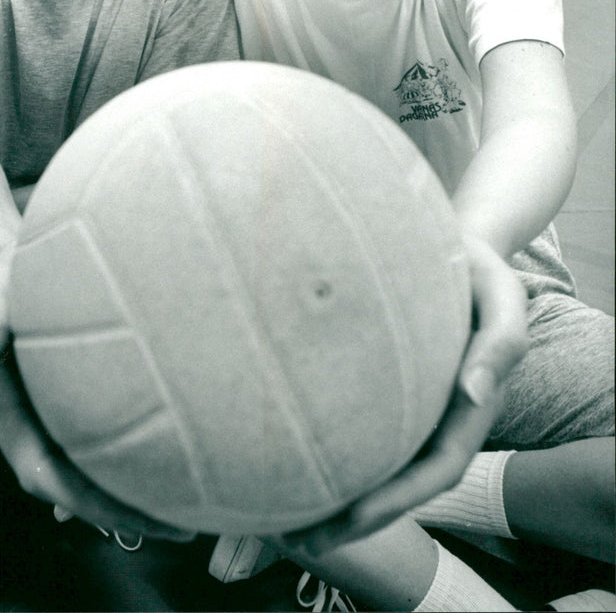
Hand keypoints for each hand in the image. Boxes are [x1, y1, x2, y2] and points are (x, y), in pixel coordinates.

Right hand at [0, 246, 193, 543]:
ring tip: (192, 513)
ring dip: (135, 496)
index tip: (126, 518)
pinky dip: (136, 464)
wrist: (17, 264)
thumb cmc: (6, 278)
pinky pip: (106, 445)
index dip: (82, 501)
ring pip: (92, 472)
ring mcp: (54, 418)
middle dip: (122, 512)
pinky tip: (177, 474)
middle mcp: (30, 425)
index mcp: (3, 411)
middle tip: (180, 529)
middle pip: (74, 488)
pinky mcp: (78, 403)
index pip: (41, 474)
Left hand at [280, 237, 528, 555]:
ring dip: (335, 495)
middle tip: (300, 541)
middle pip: (399, 480)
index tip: (350, 518)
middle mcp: (437, 413)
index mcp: (469, 403)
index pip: (437, 466)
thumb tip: (475, 393)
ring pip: (374, 461)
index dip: (396, 499)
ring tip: (279, 519)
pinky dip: (327, 452)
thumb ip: (502, 340)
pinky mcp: (379, 385)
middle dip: (354, 516)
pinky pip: (356, 427)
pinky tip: (287, 458)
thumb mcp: (501, 292)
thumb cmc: (477, 265)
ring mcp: (410, 403)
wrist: (453, 242)